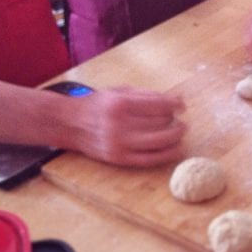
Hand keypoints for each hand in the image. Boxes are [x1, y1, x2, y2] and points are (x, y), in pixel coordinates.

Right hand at [69, 88, 185, 166]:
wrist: (70, 124)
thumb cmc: (98, 105)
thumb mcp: (119, 92)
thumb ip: (147, 95)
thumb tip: (176, 99)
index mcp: (120, 104)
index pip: (158, 105)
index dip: (175, 105)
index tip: (182, 105)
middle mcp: (119, 125)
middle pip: (160, 123)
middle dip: (174, 120)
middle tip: (179, 119)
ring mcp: (119, 144)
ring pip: (158, 142)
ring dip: (175, 136)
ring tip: (181, 131)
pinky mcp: (119, 159)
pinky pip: (149, 159)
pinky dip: (166, 155)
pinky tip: (176, 149)